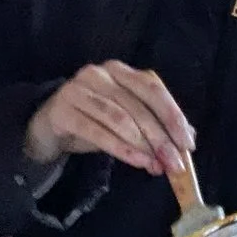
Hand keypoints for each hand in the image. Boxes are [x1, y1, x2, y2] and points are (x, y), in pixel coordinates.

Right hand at [24, 63, 196, 179]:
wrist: (48, 126)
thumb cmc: (93, 120)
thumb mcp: (126, 119)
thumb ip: (155, 123)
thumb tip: (188, 137)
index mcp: (119, 70)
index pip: (152, 88)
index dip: (172, 116)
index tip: (188, 143)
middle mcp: (98, 73)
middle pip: (137, 106)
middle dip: (160, 138)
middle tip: (175, 163)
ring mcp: (77, 90)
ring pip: (119, 118)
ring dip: (142, 145)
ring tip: (156, 166)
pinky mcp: (62, 110)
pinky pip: (96, 131)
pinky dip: (121, 149)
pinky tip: (137, 162)